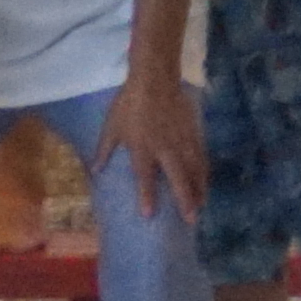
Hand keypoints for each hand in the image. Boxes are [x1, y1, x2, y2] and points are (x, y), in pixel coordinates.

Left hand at [105, 79, 209, 231]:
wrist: (155, 81)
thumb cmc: (129, 104)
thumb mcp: (111, 126)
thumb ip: (104, 150)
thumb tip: (95, 171)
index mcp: (142, 148)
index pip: (144, 178)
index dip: (146, 197)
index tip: (149, 215)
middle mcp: (165, 149)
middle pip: (178, 179)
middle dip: (185, 200)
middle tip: (191, 220)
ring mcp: (182, 142)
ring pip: (194, 171)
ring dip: (199, 190)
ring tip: (201, 207)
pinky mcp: (194, 134)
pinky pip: (201, 158)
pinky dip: (204, 173)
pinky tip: (205, 183)